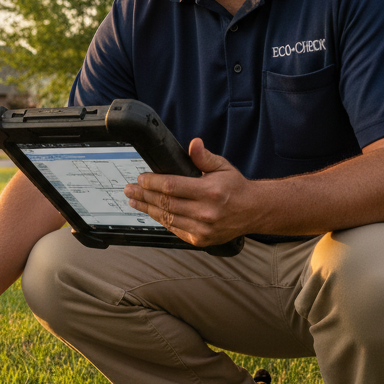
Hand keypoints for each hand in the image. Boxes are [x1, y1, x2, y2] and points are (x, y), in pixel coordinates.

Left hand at [123, 137, 251, 245]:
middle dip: (143, 195)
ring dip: (147, 209)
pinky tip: (151, 211)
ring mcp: (203, 229)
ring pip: (167, 218)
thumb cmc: (236, 187)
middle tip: (129, 190)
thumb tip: (194, 144)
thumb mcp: (223, 167)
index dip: (153, 182)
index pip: (172, 186)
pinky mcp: (201, 240)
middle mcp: (206, 212)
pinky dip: (162, 219)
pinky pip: (175, 228)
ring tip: (134, 201)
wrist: (253, 211)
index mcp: (210, 191)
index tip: (141, 178)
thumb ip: (204, 157)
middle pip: (165, 203)